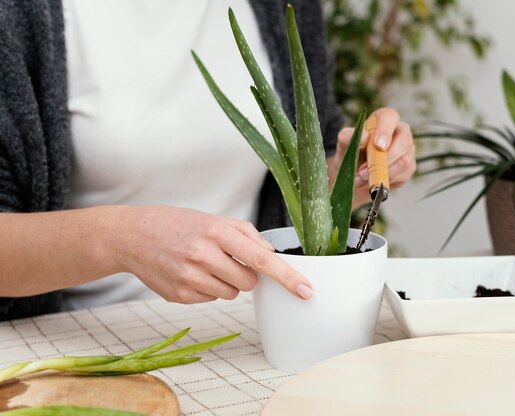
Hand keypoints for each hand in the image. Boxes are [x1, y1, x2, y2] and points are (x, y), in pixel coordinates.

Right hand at [114, 206, 313, 303]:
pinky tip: (190, 273)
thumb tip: (270, 255)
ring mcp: (190, 277)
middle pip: (249, 283)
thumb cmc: (178, 224)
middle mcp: (204, 255)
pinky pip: (210, 299)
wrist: (133, 236)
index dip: (287, 277)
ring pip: (231, 294)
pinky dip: (207, 289)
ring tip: (203, 264)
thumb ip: (246, 234)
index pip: (261, 260)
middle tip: (226, 260)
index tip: (306, 291)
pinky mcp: (179, 295)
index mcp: (217, 232)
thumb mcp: (214, 219)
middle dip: (246, 275)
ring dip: (225, 282)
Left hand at [331, 108, 415, 208]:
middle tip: (364, 170)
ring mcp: (407, 150)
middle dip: (385, 159)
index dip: (385, 130)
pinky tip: (372, 181)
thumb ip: (349, 136)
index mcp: (384, 119)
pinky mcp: (409, 167)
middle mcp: (400, 132)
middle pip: (404, 141)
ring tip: (362, 178)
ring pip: (403, 161)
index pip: (390, 117)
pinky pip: (402, 175)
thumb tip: (365, 137)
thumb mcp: (344, 143)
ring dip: (381, 173)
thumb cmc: (352, 153)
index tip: (378, 145)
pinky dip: (385, 181)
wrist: (355, 174)